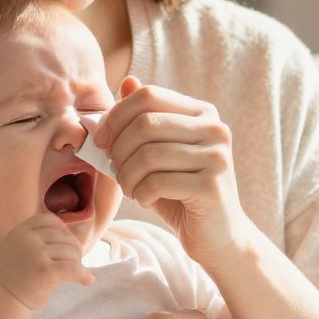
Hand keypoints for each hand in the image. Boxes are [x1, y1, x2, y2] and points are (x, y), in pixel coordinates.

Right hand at [0, 212, 94, 310]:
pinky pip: (73, 268)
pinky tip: (87, 280)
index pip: (50, 220)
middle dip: (73, 248)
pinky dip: (83, 274)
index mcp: (20, 231)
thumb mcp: (15, 248)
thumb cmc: (12, 277)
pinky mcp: (45, 271)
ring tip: (74, 273)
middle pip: (64, 235)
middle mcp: (28, 239)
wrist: (1, 300)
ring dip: (77, 262)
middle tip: (73, 262)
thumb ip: (34, 238)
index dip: (63, 229)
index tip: (66, 242)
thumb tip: (70, 233)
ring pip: (71, 251)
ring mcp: (36, 254)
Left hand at [96, 75, 249, 264]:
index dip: (116, 116)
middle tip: (116, 170)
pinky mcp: (212, 187)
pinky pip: (157, 182)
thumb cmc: (182, 192)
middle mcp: (215, 129)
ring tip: (131, 188)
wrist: (217, 236)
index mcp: (203, 113)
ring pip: (148, 155)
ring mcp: (217, 157)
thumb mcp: (160, 152)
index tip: (101, 141)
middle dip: (118, 150)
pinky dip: (140, 193)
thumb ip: (145, 119)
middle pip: (145, 124)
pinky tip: (145, 199)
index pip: (149, 96)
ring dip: (127, 176)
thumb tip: (128, 82)